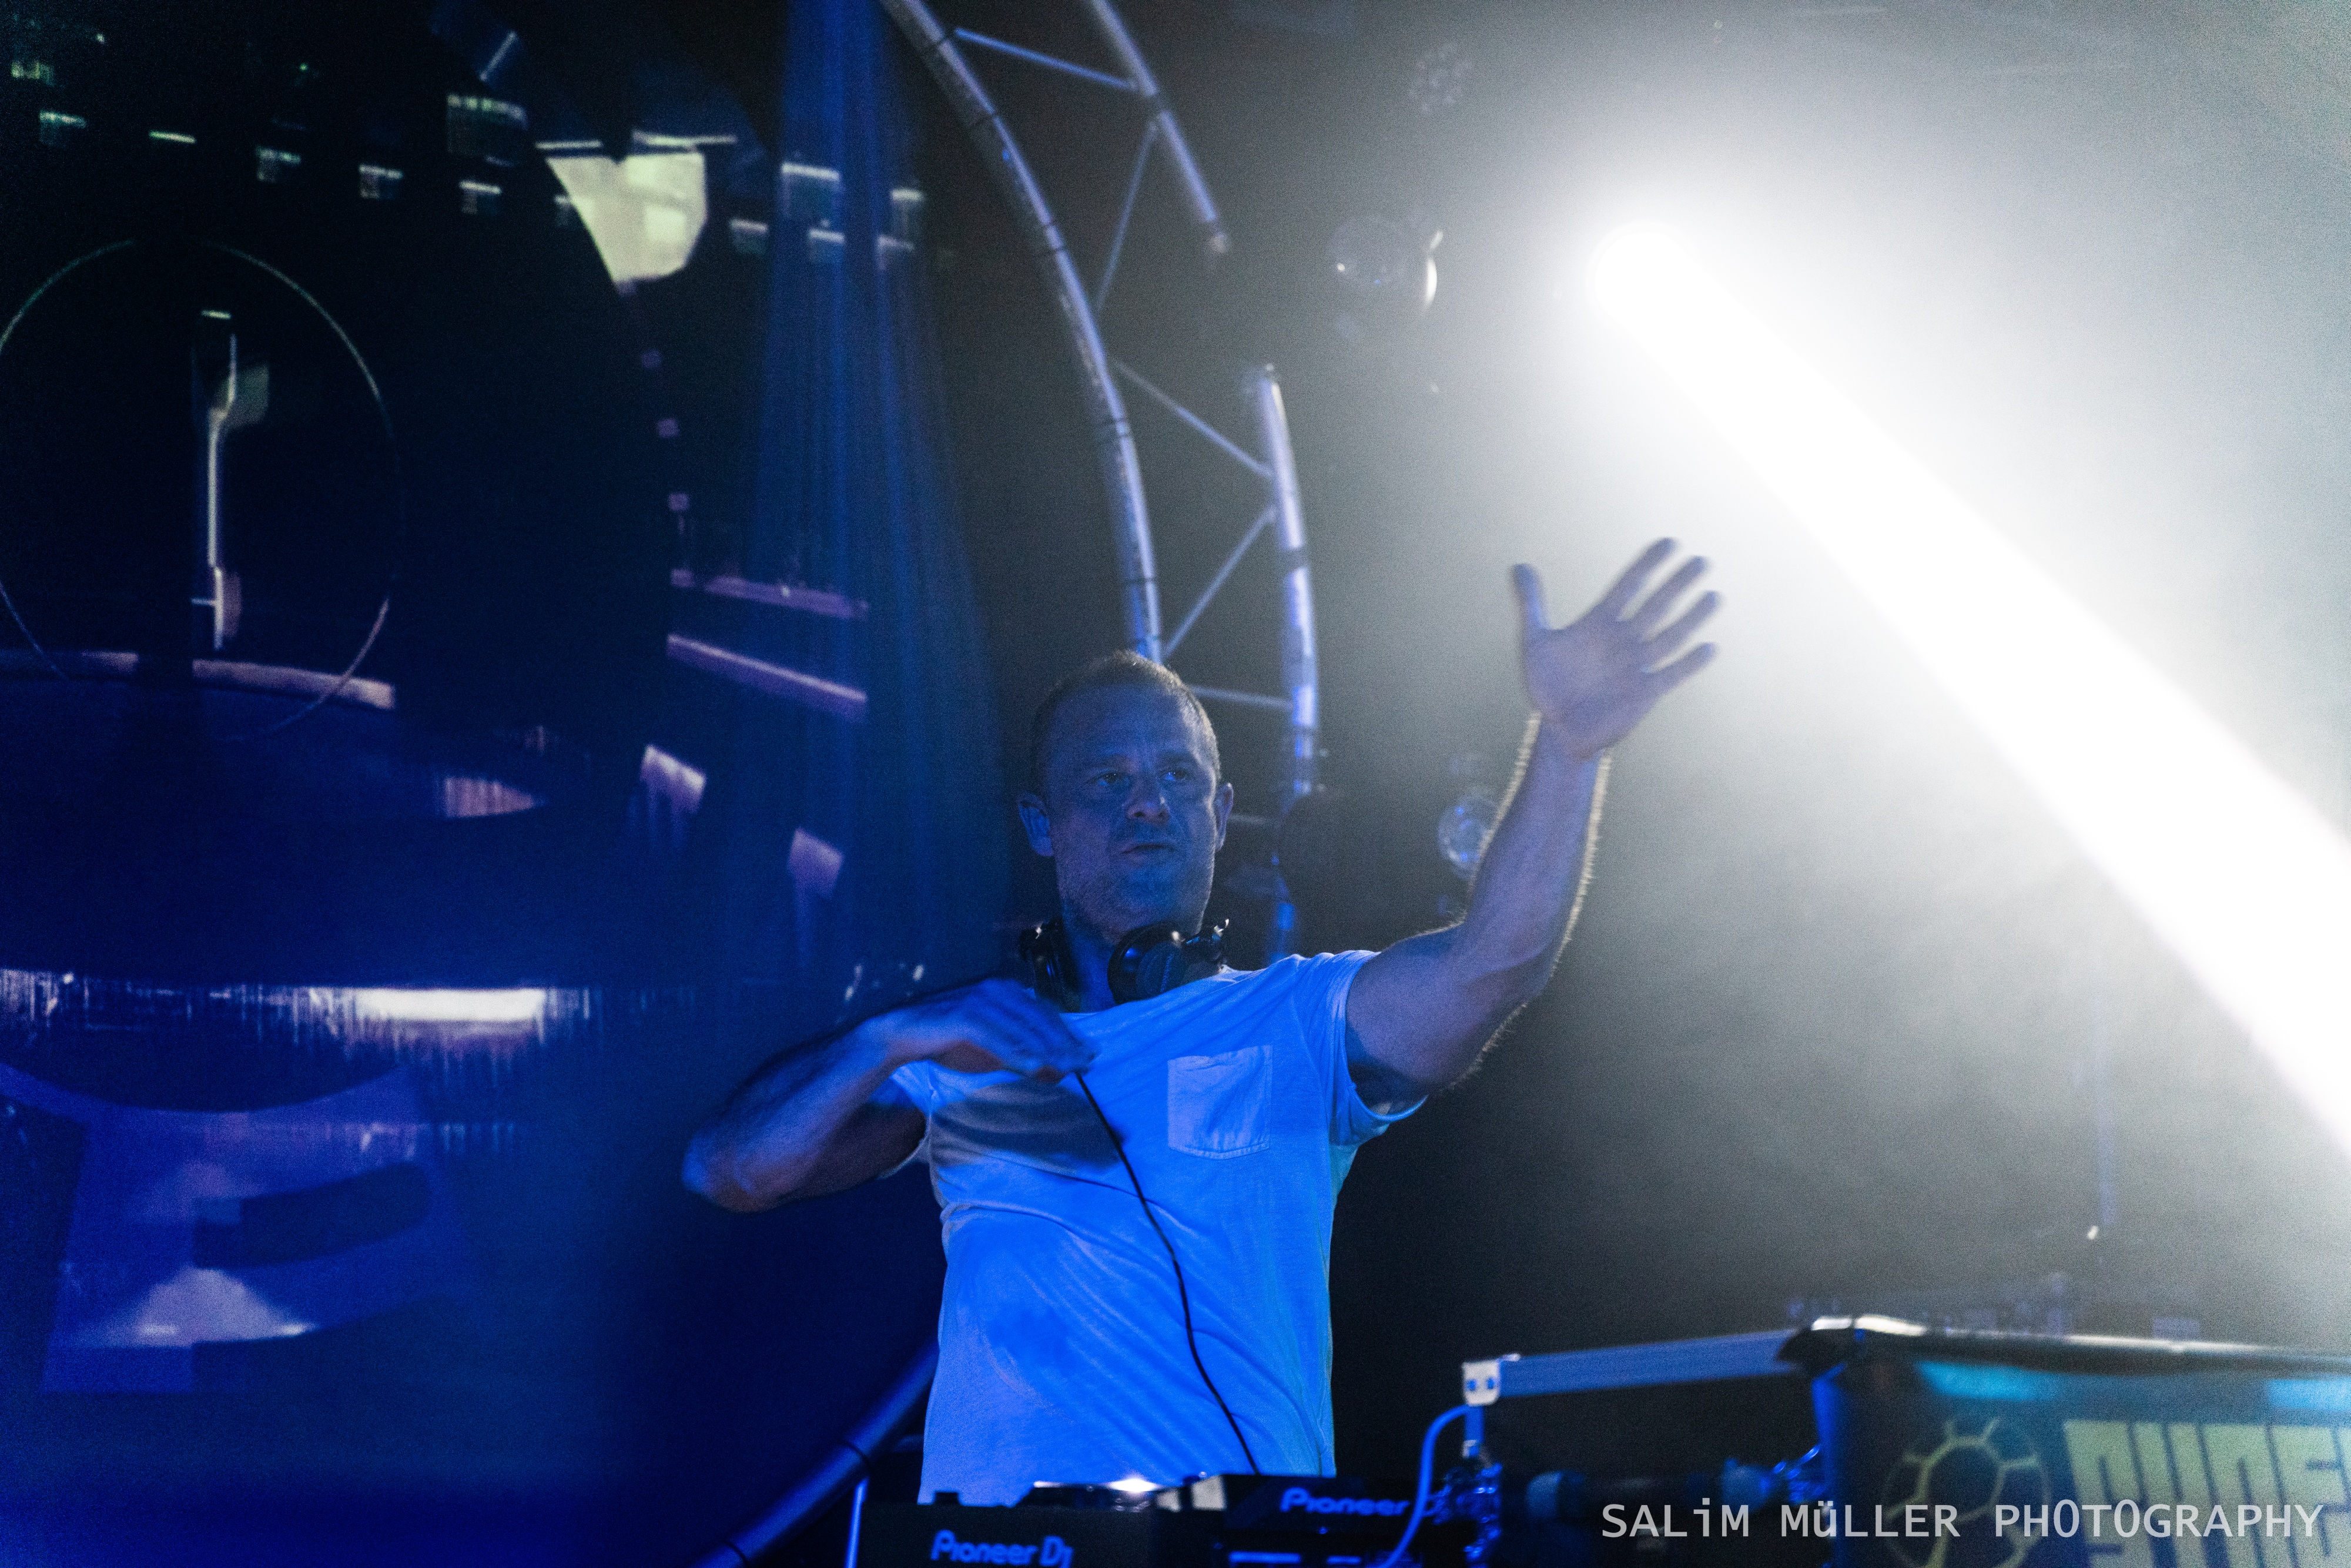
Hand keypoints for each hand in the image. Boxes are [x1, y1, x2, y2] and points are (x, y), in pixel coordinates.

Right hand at [865, 978, 1096, 1081]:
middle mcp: (998, 990)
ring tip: (1066, 1068)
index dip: (1069, 1036)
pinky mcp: (963, 1014)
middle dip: (1064, 1043)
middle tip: (1084, 1064)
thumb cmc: (949, 1041)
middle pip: (1040, 1018)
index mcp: (1008, 993)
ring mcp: (980, 999)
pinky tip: (1034, 1068)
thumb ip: (1023, 1058)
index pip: (1046, 1015)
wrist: (901, 1036)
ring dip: (1046, 1048)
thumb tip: (1057, 1072)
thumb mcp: (993, 1053)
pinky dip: (1017, 1051)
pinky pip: (996, 1035)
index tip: (1089, 1056)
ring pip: (1022, 1026)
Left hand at [1513, 540, 1717, 759]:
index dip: (1647, 565)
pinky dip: (1688, 664)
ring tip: (1713, 596)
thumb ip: (1532, 604)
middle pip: (1655, 606)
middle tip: (1701, 561)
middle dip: (1677, 585)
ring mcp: (1636, 666)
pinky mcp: (1644, 693)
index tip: (1669, 543)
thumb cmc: (1550, 684)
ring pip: (1669, 636)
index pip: (1628, 587)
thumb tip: (1519, 566)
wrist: (1559, 728)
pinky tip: (1708, 648)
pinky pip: (1670, 675)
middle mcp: (1624, 640)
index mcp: (1600, 623)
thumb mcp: (1536, 642)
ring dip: (1691, 618)